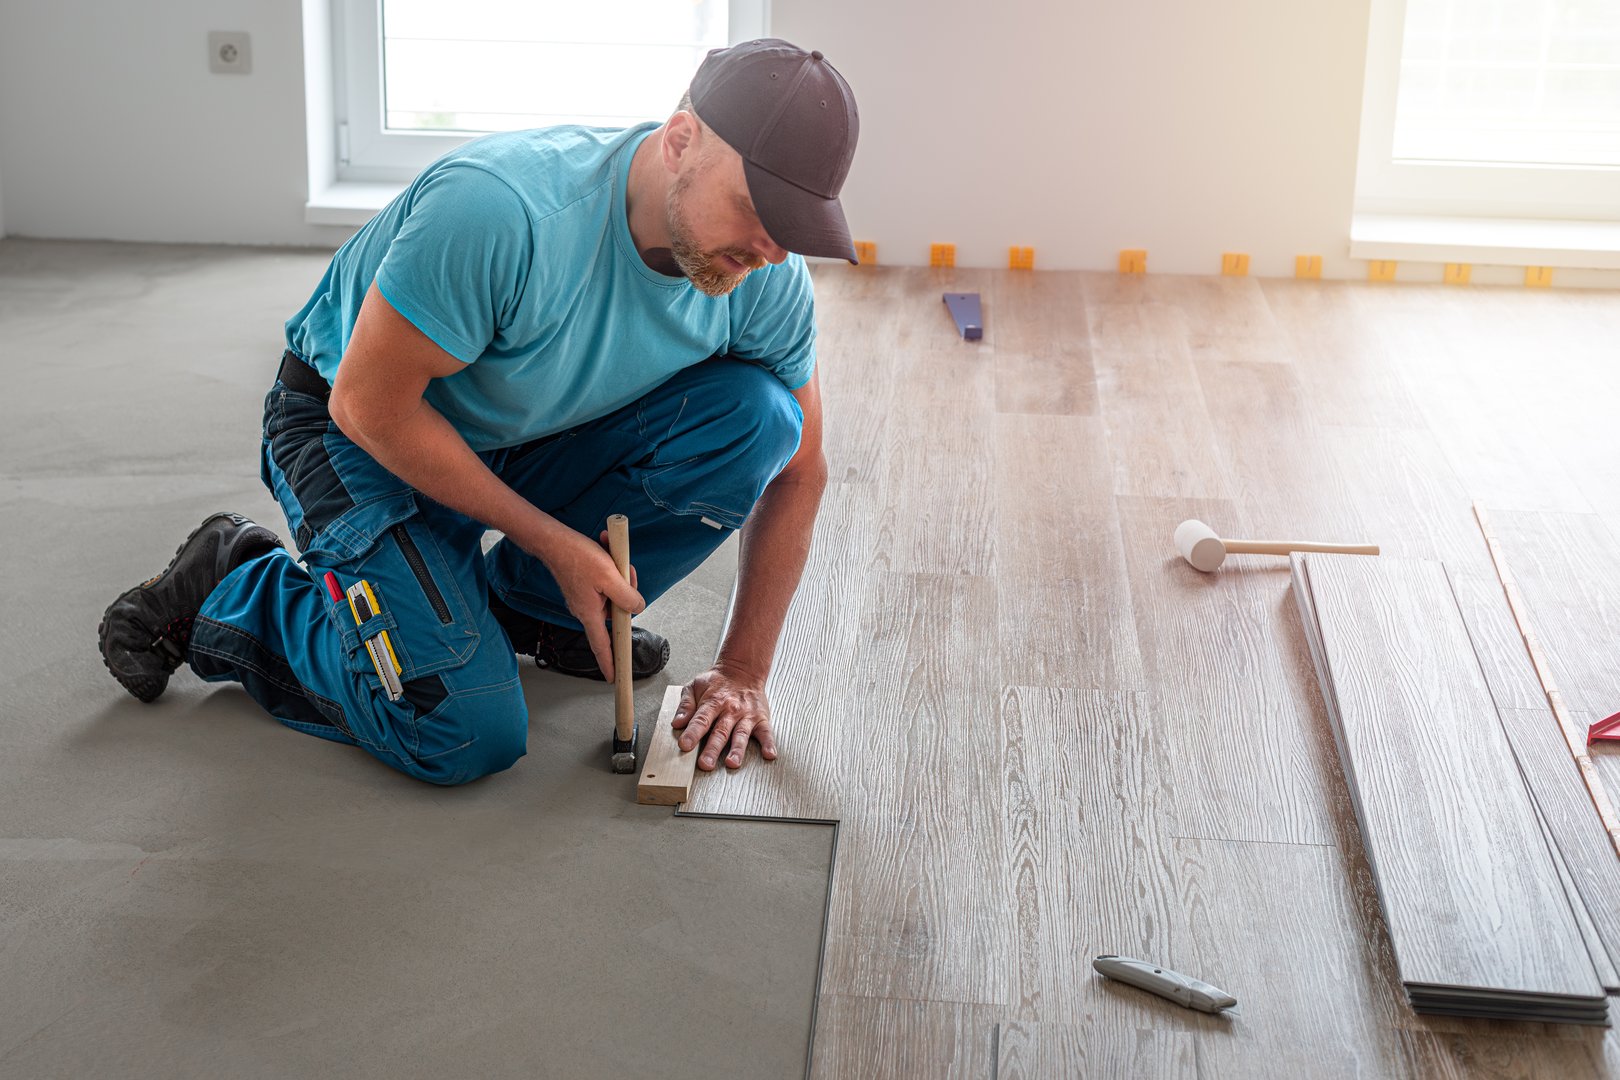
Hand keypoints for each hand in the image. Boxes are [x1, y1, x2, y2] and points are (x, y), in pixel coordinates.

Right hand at [537, 526, 643, 680]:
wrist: (554, 540)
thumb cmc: (577, 557)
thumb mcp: (611, 577)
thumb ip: (627, 597)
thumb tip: (638, 607)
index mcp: (589, 613)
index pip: (601, 645)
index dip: (609, 662)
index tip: (614, 677)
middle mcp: (586, 608)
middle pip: (617, 610)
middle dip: (627, 590)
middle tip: (625, 570)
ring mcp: (584, 596)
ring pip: (614, 592)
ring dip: (619, 575)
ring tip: (614, 557)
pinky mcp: (584, 584)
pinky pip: (605, 581)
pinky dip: (610, 567)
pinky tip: (607, 550)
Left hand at [673, 666, 778, 770]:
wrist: (743, 670)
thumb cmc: (717, 682)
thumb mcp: (695, 686)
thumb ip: (685, 705)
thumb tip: (677, 723)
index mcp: (713, 702)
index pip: (701, 719)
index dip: (692, 733)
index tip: (685, 745)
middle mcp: (731, 710)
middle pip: (720, 731)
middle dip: (712, 749)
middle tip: (705, 764)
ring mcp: (747, 715)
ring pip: (741, 734)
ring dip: (737, 749)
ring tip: (732, 763)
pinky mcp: (761, 719)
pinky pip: (766, 732)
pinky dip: (769, 744)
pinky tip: (769, 754)